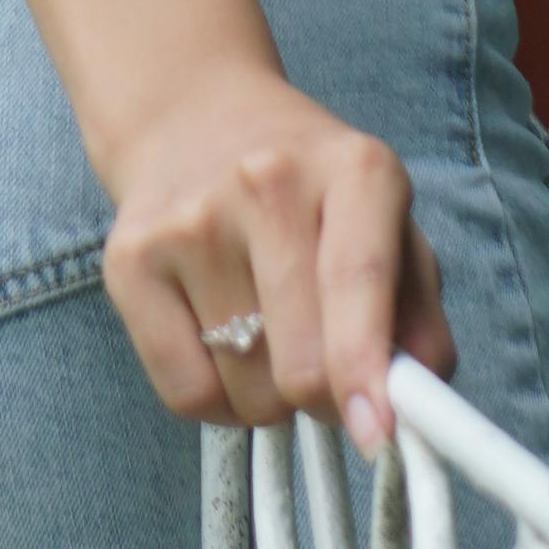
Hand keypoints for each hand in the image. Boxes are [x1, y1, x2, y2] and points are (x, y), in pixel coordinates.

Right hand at [100, 62, 456, 457]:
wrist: (194, 115)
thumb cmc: (311, 192)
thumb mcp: (388, 226)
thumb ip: (419, 315)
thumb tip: (417, 403)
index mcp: (354, 169)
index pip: (359, 281)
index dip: (367, 368)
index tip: (376, 434)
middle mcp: (266, 183)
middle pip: (302, 362)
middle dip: (326, 399)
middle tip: (326, 372)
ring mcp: (189, 221)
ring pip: (250, 393)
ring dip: (272, 399)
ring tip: (268, 335)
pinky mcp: (129, 260)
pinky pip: (187, 397)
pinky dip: (218, 403)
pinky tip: (222, 346)